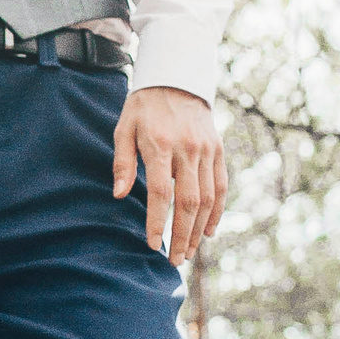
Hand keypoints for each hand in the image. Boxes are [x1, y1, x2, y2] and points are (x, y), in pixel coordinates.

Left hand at [114, 86, 224, 266]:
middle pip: (188, 202)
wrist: (177, 78)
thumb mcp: (124, 128)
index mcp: (160, 145)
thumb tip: (118, 195)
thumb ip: (122, 162)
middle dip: (181, 235)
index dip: (157, 222)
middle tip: (174, 260)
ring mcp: (206, 150)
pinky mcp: (218, 150)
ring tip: (188, 252)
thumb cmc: (143, 107)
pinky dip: (217, 211)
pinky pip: (221, 186)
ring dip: (199, 229)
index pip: (161, 193)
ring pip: (208, 198)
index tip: (152, 244)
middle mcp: (187, 149)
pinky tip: (208, 231)